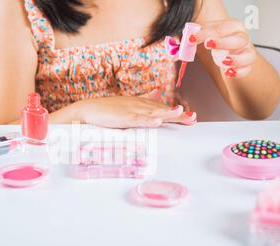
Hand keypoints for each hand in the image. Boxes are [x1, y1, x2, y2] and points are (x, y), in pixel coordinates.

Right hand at [74, 94, 196, 128]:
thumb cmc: (107, 109)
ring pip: (152, 112)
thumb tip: (159, 90)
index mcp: (141, 103)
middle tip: (192, 118)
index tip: (191, 117)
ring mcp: (131, 111)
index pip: (162, 108)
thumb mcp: (129, 103)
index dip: (177, 113)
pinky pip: (136, 119)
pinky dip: (146, 120)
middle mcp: (139, 105)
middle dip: (177, 115)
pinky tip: (156, 121)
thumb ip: (145, 97)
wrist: (87, 110)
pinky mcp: (122, 117)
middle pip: (161, 110)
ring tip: (180, 113)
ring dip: (166, 113)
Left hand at [191, 20, 255, 77]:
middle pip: (239, 39)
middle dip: (223, 42)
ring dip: (236, 60)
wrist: (229, 48)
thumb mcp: (207, 34)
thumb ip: (197, 35)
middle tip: (207, 44)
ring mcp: (246, 52)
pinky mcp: (247, 65)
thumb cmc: (219, 38)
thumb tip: (186, 37)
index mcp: (233, 26)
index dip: (205, 33)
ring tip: (223, 62)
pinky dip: (239, 72)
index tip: (192, 38)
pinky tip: (228, 72)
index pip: (221, 27)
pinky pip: (247, 70)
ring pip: (249, 56)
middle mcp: (242, 38)